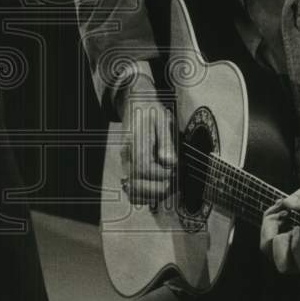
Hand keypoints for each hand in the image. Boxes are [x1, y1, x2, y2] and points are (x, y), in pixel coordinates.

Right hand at [117, 75, 176, 205]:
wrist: (136, 105)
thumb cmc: (151, 112)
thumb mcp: (163, 119)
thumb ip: (166, 141)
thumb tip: (169, 162)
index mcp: (135, 142)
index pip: (143, 168)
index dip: (161, 174)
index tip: (173, 170)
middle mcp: (126, 155)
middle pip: (135, 184)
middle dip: (157, 189)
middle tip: (172, 182)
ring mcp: (126, 163)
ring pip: (132, 191)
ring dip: (151, 195)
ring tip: (167, 187)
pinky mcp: (128, 167)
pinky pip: (132, 189)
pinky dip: (144, 195)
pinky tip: (157, 189)